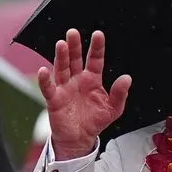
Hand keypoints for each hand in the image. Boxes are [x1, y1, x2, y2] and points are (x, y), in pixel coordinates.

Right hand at [37, 29, 131, 159]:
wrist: (80, 139)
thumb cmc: (95, 121)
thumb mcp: (113, 109)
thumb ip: (120, 94)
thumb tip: (126, 78)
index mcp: (92, 79)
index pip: (95, 59)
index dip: (96, 47)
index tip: (98, 34)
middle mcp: (77, 80)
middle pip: (75, 59)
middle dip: (74, 46)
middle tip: (73, 32)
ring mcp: (65, 88)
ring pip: (62, 68)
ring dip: (61, 56)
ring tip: (61, 44)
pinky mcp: (55, 100)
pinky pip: (49, 88)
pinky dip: (45, 80)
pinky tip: (44, 71)